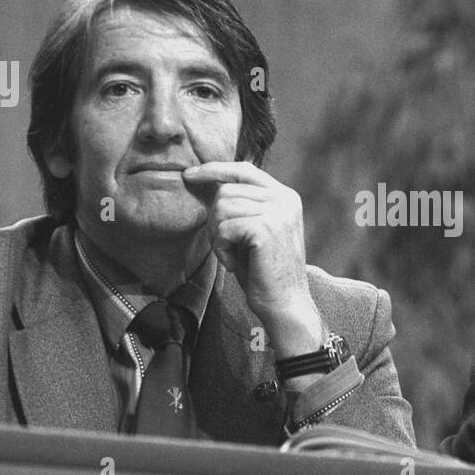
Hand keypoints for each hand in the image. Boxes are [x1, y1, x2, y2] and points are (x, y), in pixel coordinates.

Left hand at [183, 162, 322, 356]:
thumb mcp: (255, 230)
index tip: (189, 175)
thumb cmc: (264, 272)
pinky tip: (234, 263)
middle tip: (225, 246)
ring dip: (218, 235)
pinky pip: (224, 227)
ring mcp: (278, 212)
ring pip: (222, 207)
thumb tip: (210, 183)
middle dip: (215, 219)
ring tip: (232, 255)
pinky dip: (221, 248)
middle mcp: (285, 199)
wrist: (285, 304)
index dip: (214, 169)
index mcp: (285, 196)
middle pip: (226, 190)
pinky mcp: (266, 229)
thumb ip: (243, 206)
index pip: (244, 170)